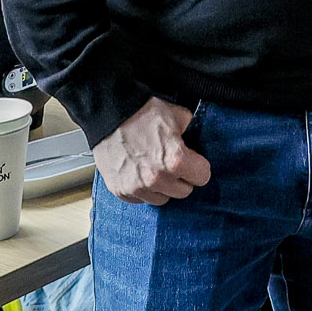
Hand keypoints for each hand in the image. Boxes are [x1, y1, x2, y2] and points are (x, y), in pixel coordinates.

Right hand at [94, 97, 209, 204]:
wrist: (109, 114)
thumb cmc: (142, 111)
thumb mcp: (178, 115)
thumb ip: (192, 133)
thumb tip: (196, 142)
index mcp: (175, 160)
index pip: (202, 177)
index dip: (198, 166)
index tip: (192, 160)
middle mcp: (157, 178)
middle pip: (184, 191)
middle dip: (182, 177)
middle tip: (172, 163)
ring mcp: (137, 187)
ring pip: (162, 199)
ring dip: (162, 186)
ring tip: (154, 167)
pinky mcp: (121, 190)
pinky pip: (141, 199)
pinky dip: (143, 189)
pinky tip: (139, 172)